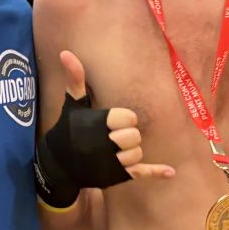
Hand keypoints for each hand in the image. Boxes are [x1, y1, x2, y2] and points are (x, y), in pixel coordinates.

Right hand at [59, 51, 174, 183]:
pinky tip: (171, 172)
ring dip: (131, 151)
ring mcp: (113, 163)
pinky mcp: (118, 176)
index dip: (124, 119)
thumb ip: (75, 79)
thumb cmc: (68, 131)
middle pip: (134, 136)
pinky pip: (141, 173)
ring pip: (137, 153)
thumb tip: (66, 53)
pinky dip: (157, 172)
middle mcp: (106, 145)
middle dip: (127, 136)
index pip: (129, 118)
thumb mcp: (72, 105)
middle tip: (113, 137)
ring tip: (117, 150)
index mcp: (100, 125)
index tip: (112, 123)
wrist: (58, 164)